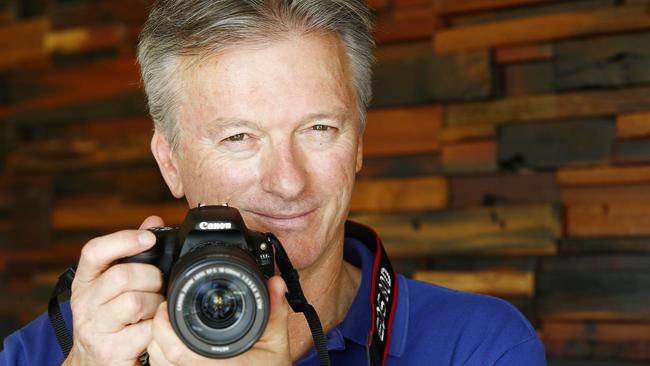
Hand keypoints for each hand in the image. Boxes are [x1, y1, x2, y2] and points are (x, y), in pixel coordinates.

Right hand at [63, 216, 165, 365]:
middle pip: (122, 276)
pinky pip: (146, 331)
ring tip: (154, 310)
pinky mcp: (111, 351)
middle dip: (151, 277)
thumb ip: (132, 253)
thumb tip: (153, 221)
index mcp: (86, 281)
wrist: (94, 363)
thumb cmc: (111, 318)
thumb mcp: (113, 286)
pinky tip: (153, 328)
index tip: (149, 237)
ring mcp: (95, 328)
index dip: (123, 240)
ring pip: (135, 302)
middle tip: (158, 286)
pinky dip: (158, 328)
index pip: (93, 252)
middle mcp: (85, 303)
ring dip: (155, 304)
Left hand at [146, 276, 290, 365]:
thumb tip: (275, 283)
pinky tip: (178, 342)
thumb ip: (275, 311)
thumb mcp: (277, 341)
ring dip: (160, 342)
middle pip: (160, 354)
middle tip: (169, 309)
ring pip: (160, 363)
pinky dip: (165, 354)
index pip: (176, 350)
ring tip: (170, 324)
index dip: (163, 325)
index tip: (168, 304)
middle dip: (159, 328)